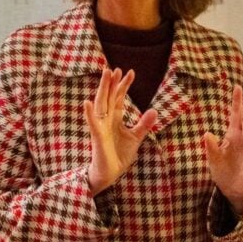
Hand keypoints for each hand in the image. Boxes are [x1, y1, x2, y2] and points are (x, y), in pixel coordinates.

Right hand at [83, 67, 157, 194]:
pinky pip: (93, 124)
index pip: (118, 98)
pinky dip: (90, 113)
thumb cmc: (118, 155)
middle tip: (115, 68)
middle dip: (112, 83)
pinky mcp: (97, 137)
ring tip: (105, 75)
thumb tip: (154, 110)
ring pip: (101, 104)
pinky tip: (88, 102)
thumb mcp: (135, 138)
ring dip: (102, 89)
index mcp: (115, 119)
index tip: (131, 72)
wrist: (109, 174)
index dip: (124, 85)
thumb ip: (143, 124)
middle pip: (108, 97)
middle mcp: (106, 120)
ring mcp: (101, 127)